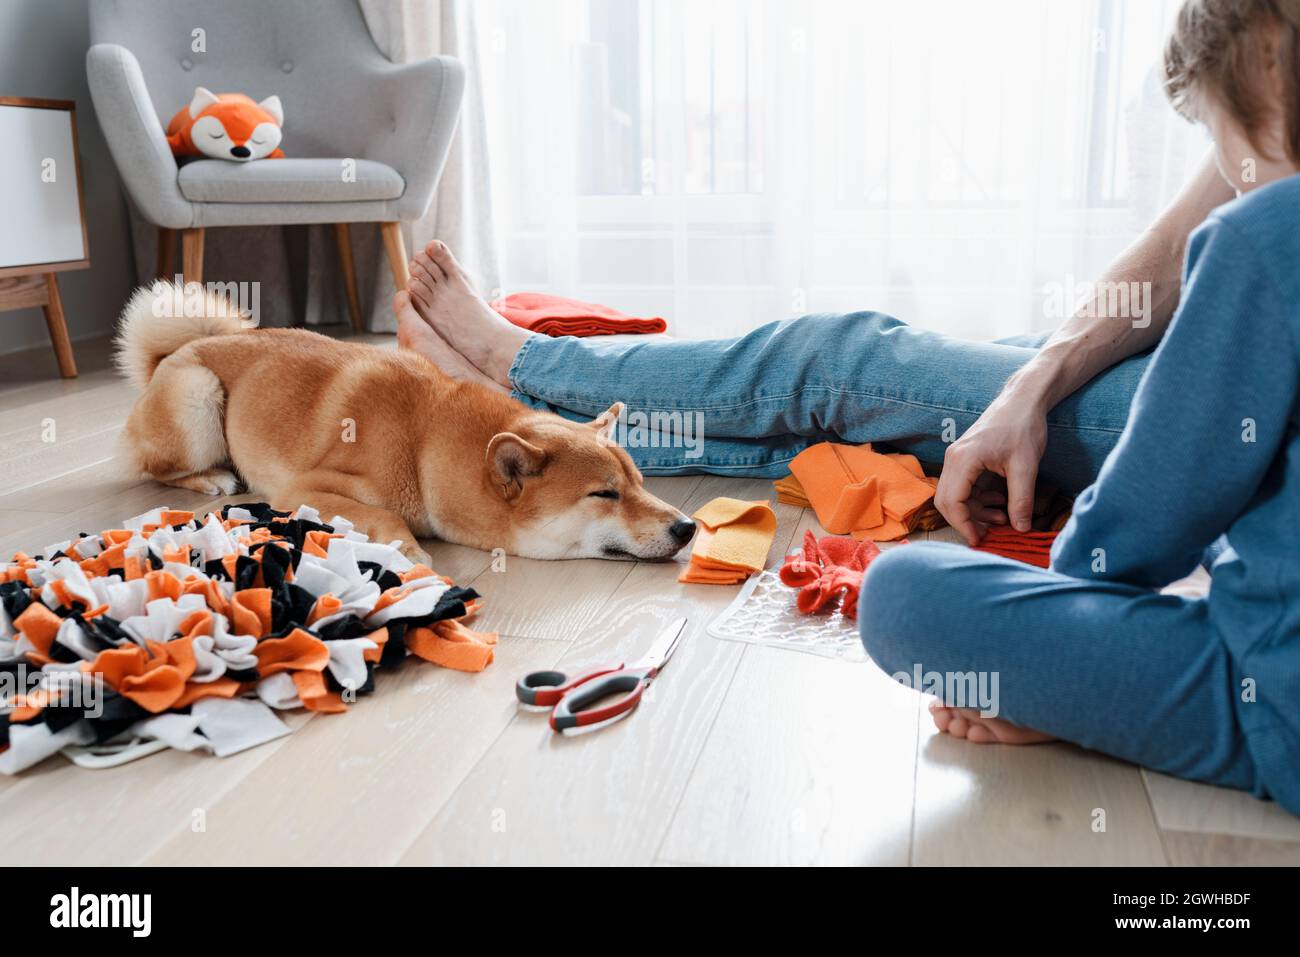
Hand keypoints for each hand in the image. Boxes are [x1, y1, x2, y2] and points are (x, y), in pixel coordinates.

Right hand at [934, 398, 1048, 544]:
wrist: (1022, 400)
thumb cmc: (1023, 427)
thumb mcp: (1025, 466)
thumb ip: (1021, 499)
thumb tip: (1021, 529)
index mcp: (963, 460)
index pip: (952, 502)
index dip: (964, 525)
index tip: (980, 541)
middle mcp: (954, 459)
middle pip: (946, 501)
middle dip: (965, 521)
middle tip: (987, 536)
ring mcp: (958, 459)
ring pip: (955, 496)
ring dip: (975, 512)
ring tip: (1002, 520)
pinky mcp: (966, 460)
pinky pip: (965, 488)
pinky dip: (979, 501)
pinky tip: (1000, 506)